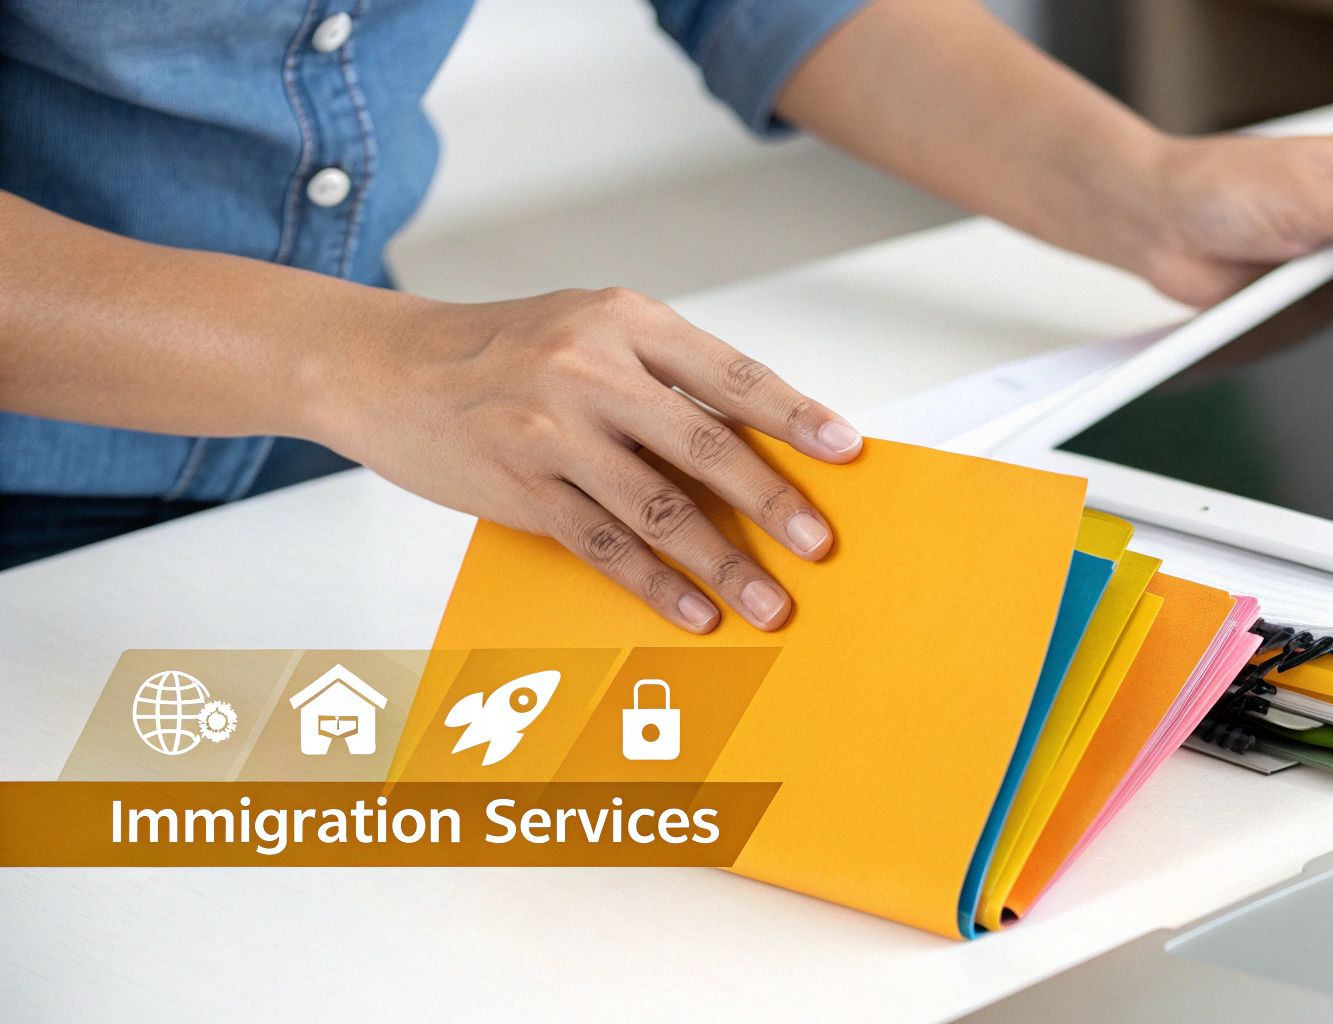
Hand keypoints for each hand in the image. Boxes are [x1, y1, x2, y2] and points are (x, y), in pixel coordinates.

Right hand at [325, 287, 861, 632]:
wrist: (383, 366)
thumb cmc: (501, 350)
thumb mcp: (586, 330)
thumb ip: (663, 376)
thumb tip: (755, 443)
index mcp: (625, 322)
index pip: (731, 373)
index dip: (795, 416)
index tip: (848, 450)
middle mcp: (591, 370)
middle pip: (706, 446)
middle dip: (773, 502)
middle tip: (821, 544)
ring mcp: (551, 431)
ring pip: (658, 509)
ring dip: (723, 565)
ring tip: (769, 605)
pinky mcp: (519, 488)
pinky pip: (603, 547)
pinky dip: (655, 586)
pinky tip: (694, 613)